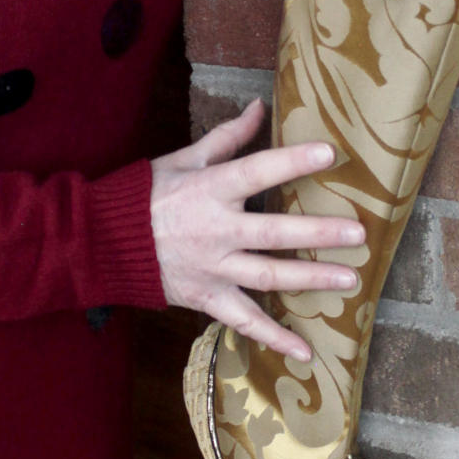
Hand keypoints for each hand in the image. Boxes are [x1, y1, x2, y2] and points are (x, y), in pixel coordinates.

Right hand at [151, 99, 365, 361]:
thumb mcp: (183, 159)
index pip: (257, 171)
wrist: (101, 242)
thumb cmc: (145, 195)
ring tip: (350, 280)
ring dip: (311, 280)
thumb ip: (227, 138)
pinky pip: (244, 321)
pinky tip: (306, 352)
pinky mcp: (206, 298)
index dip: (292, 161)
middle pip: (273, 232)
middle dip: (318, 233)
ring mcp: (213, 268)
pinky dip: (274, 338)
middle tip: (358, 233)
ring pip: (268, 276)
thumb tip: (260, 107)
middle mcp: (215, 231)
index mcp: (210, 190)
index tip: (330, 152)